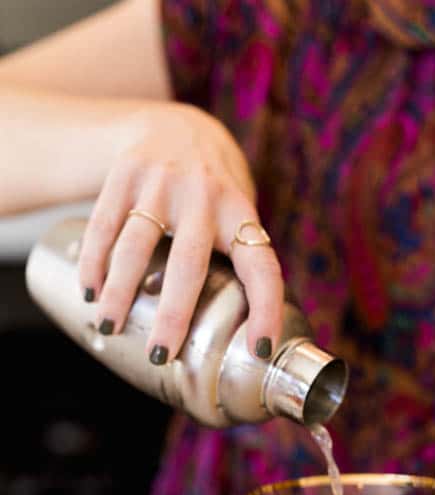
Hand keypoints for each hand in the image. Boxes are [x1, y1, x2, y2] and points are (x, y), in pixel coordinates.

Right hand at [78, 102, 283, 362]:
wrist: (176, 124)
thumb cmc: (215, 189)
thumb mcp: (239, 213)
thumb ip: (240, 259)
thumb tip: (244, 331)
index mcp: (240, 213)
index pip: (262, 267)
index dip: (267, 309)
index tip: (261, 348)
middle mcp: (203, 196)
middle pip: (187, 264)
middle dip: (173, 315)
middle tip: (161, 354)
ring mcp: (161, 182)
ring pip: (135, 245)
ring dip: (120, 292)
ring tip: (108, 326)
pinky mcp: (124, 174)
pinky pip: (103, 224)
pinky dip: (93, 261)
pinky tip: (89, 291)